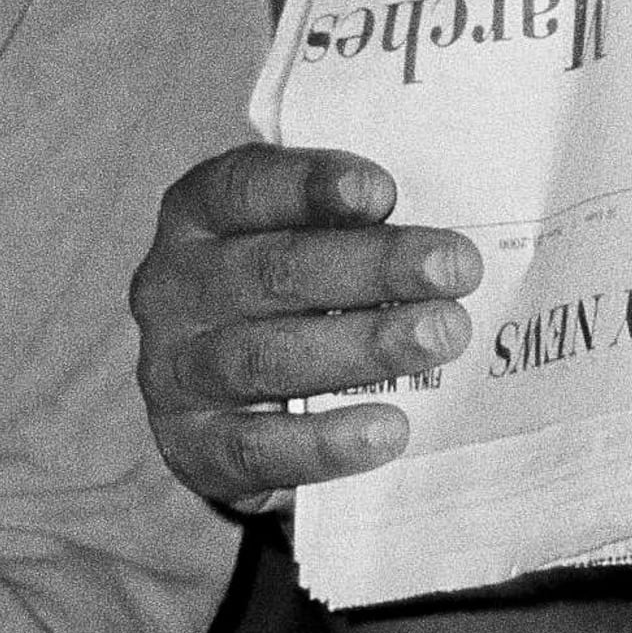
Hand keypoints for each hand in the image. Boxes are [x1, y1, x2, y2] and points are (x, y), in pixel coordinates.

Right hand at [129, 141, 481, 511]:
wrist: (218, 404)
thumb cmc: (282, 298)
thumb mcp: (298, 242)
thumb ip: (348, 227)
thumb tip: (438, 237)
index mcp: (197, 215)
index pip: (245, 186)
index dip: (311, 185)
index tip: (384, 191)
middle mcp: (175, 288)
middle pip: (273, 271)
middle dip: (373, 267)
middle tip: (456, 269)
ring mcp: (176, 371)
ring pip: (268, 356)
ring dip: (363, 346)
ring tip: (439, 338)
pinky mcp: (192, 447)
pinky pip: (258, 446)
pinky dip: (326, 441)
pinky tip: (389, 429)